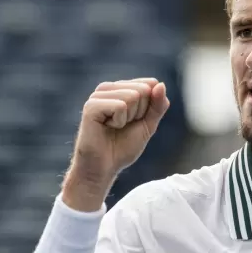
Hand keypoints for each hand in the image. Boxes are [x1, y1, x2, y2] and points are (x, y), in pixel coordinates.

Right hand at [63, 78, 169, 210]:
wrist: (103, 168)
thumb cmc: (122, 147)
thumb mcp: (148, 125)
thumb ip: (157, 105)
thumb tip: (160, 84)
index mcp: (120, 88)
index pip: (151, 84)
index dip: (149, 108)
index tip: (134, 121)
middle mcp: (108, 88)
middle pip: (143, 89)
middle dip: (140, 113)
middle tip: (123, 126)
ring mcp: (98, 95)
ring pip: (133, 96)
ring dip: (129, 118)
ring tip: (114, 127)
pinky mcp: (91, 106)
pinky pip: (120, 106)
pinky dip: (119, 122)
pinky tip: (106, 127)